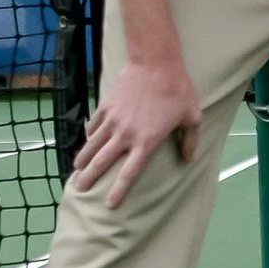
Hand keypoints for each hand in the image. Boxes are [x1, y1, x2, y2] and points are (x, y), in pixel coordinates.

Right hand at [70, 59, 202, 207]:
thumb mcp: (192, 117)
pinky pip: (94, 125)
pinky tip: (86, 141)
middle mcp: (126, 135)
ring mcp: (113, 120)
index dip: (118, 191)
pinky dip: (89, 135)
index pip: (129, 173)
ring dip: (82, 160)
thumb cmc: (178, 90)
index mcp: (147, 142)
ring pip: (92, 145)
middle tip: (79, 190)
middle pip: (102, 163)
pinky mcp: (106, 106)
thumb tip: (189, 159)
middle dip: (89, 179)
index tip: (109, 204)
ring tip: (76, 171)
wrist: (156, 63)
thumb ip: (190, 141)